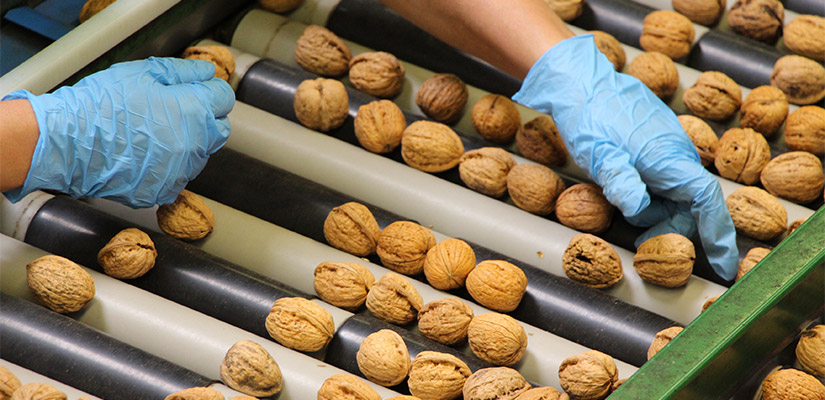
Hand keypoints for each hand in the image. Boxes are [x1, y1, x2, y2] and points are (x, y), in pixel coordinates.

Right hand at [2, 57, 233, 207]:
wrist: (67, 142)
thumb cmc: (102, 103)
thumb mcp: (142, 73)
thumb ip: (183, 72)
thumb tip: (207, 73)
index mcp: (194, 112)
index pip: (224, 99)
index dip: (209, 91)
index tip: (192, 90)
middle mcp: (195, 145)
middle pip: (219, 129)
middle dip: (205, 118)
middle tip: (173, 111)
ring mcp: (181, 171)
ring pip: (199, 155)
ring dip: (187, 143)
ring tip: (151, 133)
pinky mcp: (165, 190)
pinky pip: (178, 176)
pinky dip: (168, 166)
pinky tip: (143, 155)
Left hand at [513, 35, 737, 279]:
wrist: (582, 83)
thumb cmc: (590, 119)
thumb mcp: (599, 154)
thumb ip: (619, 181)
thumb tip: (638, 209)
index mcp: (671, 160)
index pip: (707, 203)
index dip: (719, 237)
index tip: (725, 266)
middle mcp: (678, 156)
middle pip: (692, 206)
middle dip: (674, 230)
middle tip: (645, 248)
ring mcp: (669, 151)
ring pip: (676, 196)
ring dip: (659, 215)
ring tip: (631, 221)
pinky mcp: (657, 148)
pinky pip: (666, 183)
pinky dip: (653, 200)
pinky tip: (631, 200)